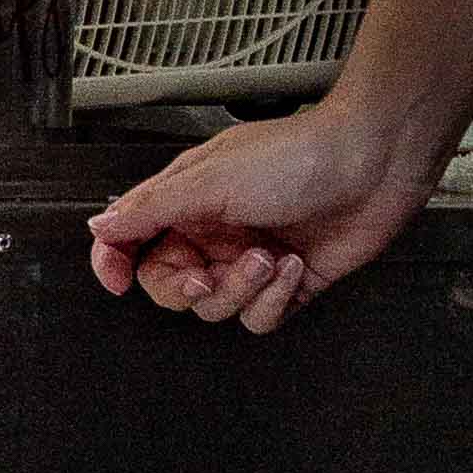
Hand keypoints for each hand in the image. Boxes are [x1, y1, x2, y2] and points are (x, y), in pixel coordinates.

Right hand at [88, 95, 438, 332]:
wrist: (373, 163)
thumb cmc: (296, 156)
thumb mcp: (208, 180)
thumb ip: (149, 209)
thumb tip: (100, 227)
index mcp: (186, 202)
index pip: (131, 241)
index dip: (114, 262)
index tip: (116, 281)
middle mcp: (214, 233)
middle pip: (171, 287)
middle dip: (189, 289)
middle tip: (208, 275)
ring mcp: (249, 260)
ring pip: (217, 307)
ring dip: (243, 289)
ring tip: (270, 256)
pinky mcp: (288, 285)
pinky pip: (261, 317)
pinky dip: (276, 297)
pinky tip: (294, 265)